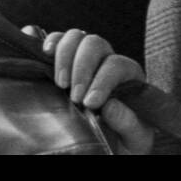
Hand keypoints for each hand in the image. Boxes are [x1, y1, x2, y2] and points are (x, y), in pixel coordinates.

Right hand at [21, 25, 153, 153]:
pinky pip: (56, 39)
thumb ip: (128, 122)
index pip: (116, 65)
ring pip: (76, 37)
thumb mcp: (135, 137)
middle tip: (73, 96)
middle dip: (82, 67)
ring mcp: (84, 57)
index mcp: (129, 75)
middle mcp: (106, 59)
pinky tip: (45, 53)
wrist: (112, 143)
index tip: (90, 104)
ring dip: (64, 55)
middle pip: (94, 44)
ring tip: (59, 82)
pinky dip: (49, 41)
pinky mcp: (64, 60)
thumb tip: (110, 106)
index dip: (102, 81)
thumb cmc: (126, 139)